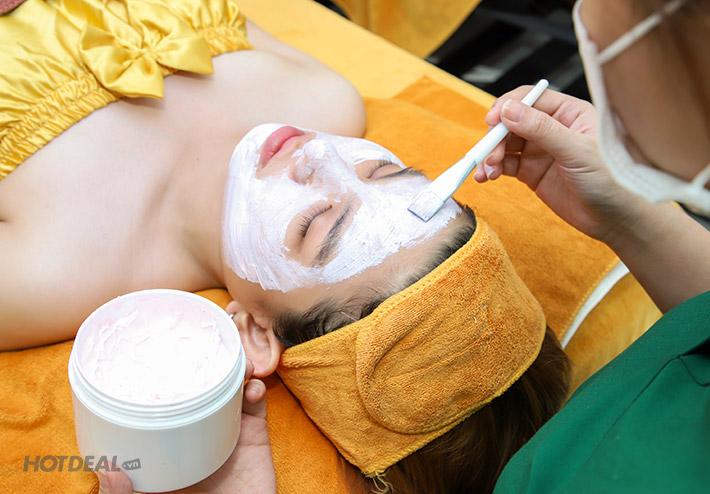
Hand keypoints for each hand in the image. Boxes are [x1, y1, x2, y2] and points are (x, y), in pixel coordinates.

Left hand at [97, 359, 275, 493]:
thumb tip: (107, 471)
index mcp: (168, 442)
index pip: (162, 402)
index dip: (163, 376)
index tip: (161, 356)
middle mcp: (196, 430)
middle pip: (199, 386)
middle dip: (204, 363)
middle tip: (207, 348)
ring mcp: (226, 430)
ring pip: (229, 387)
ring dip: (233, 367)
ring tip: (234, 363)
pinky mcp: (254, 436)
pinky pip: (256, 404)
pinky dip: (256, 388)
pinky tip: (252, 386)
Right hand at [474, 86, 643, 242]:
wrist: (613, 218)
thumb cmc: (609, 180)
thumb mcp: (576, 151)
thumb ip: (542, 129)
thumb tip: (509, 110)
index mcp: (569, 112)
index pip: (530, 99)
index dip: (507, 107)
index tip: (492, 121)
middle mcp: (552, 127)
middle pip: (511, 121)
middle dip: (495, 137)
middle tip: (488, 155)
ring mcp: (540, 149)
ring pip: (504, 143)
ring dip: (490, 155)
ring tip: (487, 171)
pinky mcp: (531, 171)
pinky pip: (505, 164)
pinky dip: (492, 169)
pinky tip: (486, 177)